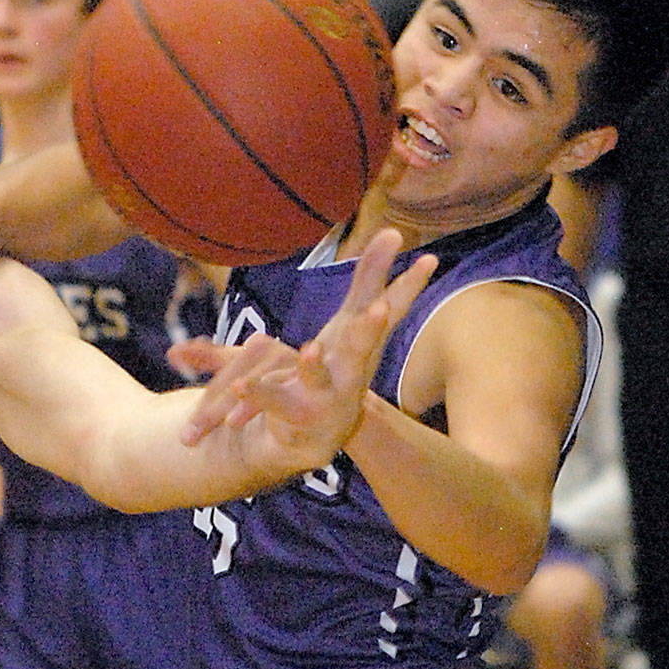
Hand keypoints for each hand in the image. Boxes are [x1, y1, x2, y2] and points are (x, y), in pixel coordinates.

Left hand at [172, 229, 434, 465]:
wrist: (312, 438)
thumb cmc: (335, 369)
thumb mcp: (350, 322)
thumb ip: (368, 279)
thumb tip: (393, 230)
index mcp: (362, 344)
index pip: (390, 309)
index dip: (409, 286)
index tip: (428, 261)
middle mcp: (351, 372)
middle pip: (362, 349)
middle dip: (370, 330)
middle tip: (380, 309)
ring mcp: (325, 397)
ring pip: (319, 382)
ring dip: (314, 368)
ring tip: (311, 350)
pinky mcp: (295, 415)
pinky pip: (273, 402)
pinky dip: (257, 393)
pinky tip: (240, 383)